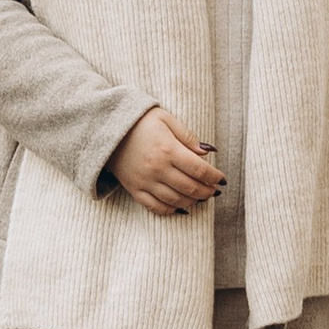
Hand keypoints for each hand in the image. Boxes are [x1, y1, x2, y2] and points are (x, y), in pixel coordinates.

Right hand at [107, 108, 222, 216]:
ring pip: (176, 201)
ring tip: (200, 197)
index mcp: (168, 149)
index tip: (221, 178)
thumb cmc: (140, 121)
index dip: (214, 177)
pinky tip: (181, 206)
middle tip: (214, 190)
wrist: (107, 129)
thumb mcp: (166, 119)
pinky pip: (156, 207)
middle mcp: (157, 169)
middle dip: (207, 191)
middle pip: (190, 188)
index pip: (199, 170)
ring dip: (193, 201)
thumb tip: (207, 152)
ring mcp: (145, 181)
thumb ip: (188, 136)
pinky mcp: (134, 190)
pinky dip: (172, 210)